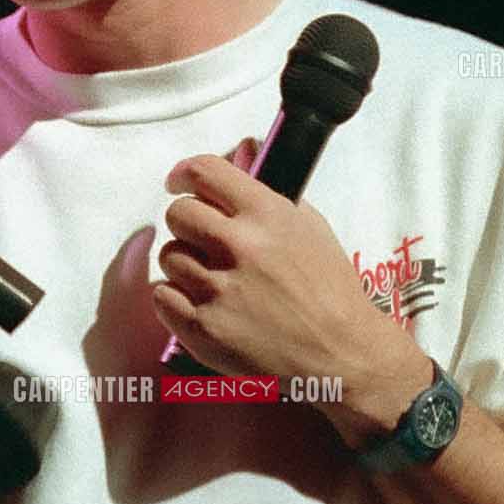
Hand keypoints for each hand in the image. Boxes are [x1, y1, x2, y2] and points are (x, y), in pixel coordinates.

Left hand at [152, 139, 423, 421]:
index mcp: (267, 214)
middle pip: (177, 214)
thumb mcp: (309, 225)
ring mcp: (219, 290)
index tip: (179, 183)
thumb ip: (266, 189)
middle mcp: (240, 247)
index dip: (184, 173)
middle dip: (188, 224)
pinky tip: (205, 303)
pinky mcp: (203, 329)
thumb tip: (241, 149)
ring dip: (185, 264)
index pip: (204, 172)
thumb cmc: (329, 287)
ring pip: (169, 256)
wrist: (342, 354)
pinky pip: (162, 296)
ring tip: (215, 279)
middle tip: (205, 240)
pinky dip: (177, 298)